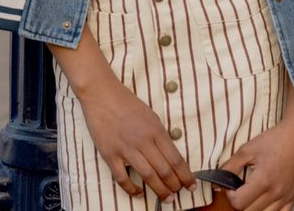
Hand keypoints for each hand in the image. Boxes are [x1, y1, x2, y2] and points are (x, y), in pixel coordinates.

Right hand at [78, 77, 196, 203]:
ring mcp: (126, 149)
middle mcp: (143, 141)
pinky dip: (132, 189)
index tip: (191, 186)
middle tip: (178, 195)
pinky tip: (139, 193)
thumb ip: (159, 134)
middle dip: (175, 186)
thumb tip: (168, 154)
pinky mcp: (110, 154)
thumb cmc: (127, 103)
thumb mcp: (151, 115)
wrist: (101, 94)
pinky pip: (122, 178)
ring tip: (167, 199)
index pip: (176, 159)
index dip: (186, 176)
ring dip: (160, 190)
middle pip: (164, 171)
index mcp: (156, 130)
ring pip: (148, 176)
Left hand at [219, 117, 293, 209]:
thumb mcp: (248, 149)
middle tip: (240, 189)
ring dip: (254, 208)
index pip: (239, 203)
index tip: (230, 187)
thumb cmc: (274, 140)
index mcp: (264, 180)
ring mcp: (286, 198)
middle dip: (240, 202)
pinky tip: (265, 199)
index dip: (230, 195)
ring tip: (252, 194)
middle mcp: (276, 193)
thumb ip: (230, 166)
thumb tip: (217, 183)